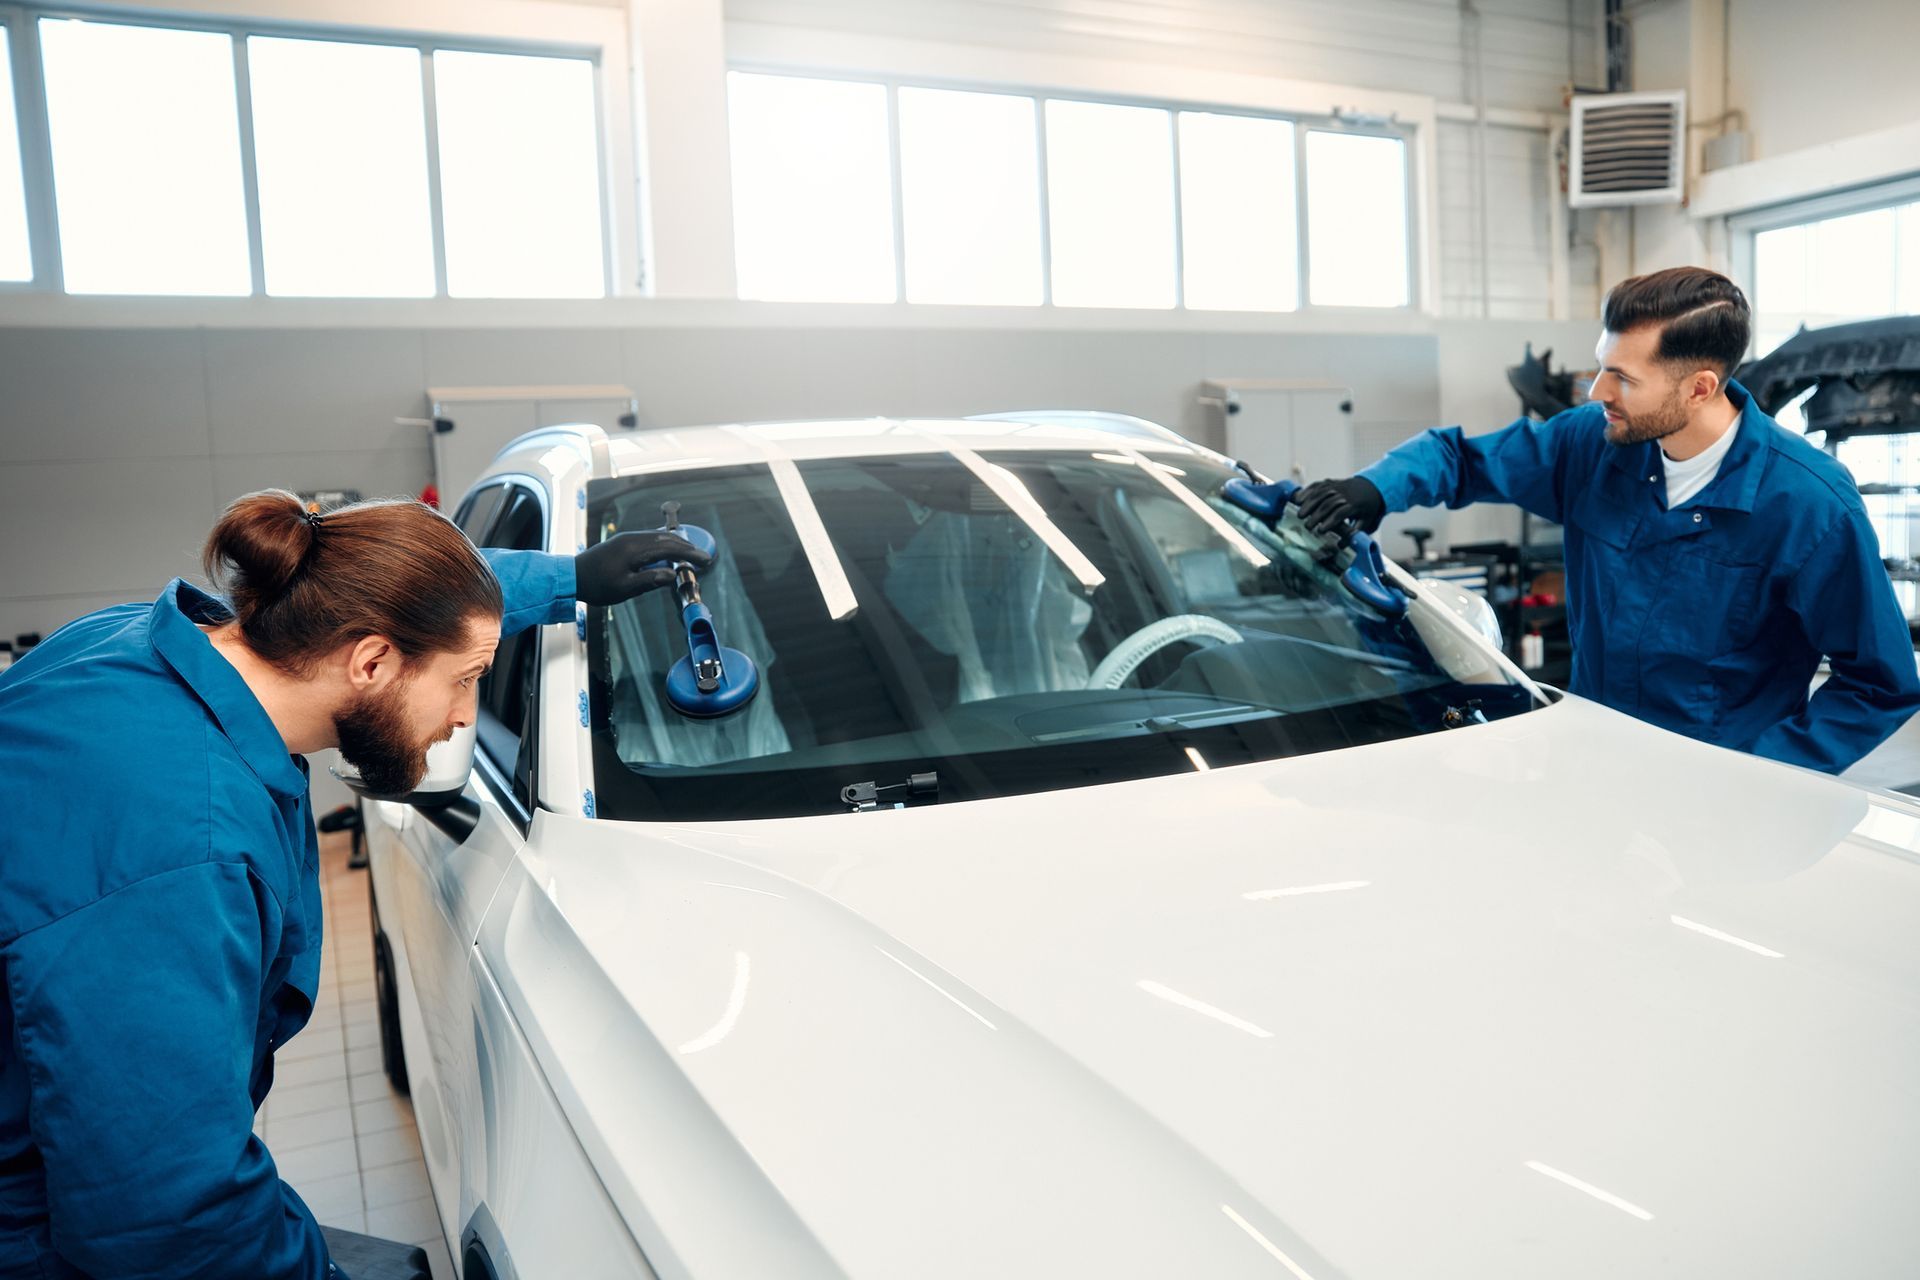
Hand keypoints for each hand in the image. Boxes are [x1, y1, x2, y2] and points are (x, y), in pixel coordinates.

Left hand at [575, 530, 714, 605]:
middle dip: (688, 547)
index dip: (689, 554)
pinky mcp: (624, 541)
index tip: (705, 560)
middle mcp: (633, 539)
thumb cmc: (596, 585)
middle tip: (704, 557)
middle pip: (667, 539)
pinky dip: (665, 544)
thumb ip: (649, 581)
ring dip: (677, 544)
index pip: (669, 548)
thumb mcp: (624, 588)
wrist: (572, 576)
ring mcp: (628, 538)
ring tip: (692, 553)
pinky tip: (670, 550)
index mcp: (634, 549)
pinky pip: (651, 538)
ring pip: (659, 537)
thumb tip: (672, 576)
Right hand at [1294, 476, 1385, 537]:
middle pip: (1328, 504)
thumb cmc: (1367, 508)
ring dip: (1308, 504)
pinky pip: (1317, 485)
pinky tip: (1298, 499)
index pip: (1341, 513)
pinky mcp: (1330, 482)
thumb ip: (1354, 533)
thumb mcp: (1366, 521)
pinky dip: (1306, 491)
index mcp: (1355, 505)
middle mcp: (1345, 494)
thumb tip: (1341, 546)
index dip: (1330, 522)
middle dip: (1316, 515)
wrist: (1371, 486)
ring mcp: (1336, 486)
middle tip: (1307, 527)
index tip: (1320, 531)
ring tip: (1300, 515)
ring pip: (1320, 493)